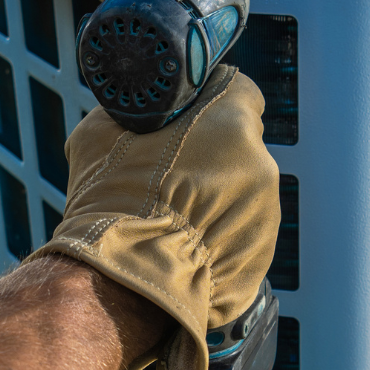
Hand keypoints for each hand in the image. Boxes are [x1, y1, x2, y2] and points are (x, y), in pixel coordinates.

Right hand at [32, 66, 279, 369]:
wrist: (122, 278)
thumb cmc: (111, 201)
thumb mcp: (103, 131)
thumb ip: (136, 111)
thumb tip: (140, 108)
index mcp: (230, 121)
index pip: (237, 92)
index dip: (210, 104)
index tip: (189, 120)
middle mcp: (259, 162)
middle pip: (241, 146)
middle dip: (212, 156)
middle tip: (171, 172)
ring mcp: (266, 212)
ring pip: (241, 191)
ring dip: (215, 198)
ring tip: (171, 216)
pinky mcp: (261, 254)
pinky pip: (239, 231)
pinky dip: (216, 235)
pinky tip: (181, 244)